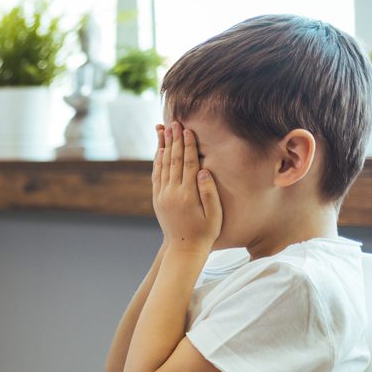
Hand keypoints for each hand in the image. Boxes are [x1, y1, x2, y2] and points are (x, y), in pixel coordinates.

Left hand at [152, 122, 221, 252]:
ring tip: (163, 130)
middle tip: (173, 122)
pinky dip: (157, 161)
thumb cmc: (205, 232)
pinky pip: (156, 175)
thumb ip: (209, 192)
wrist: (184, 248)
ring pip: (162, 165)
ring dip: (163, 146)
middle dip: (174, 140)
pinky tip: (160, 150)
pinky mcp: (157, 198)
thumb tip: (204, 170)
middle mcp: (172, 192)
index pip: (188, 163)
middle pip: (174, 160)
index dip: (188, 145)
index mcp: (188, 194)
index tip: (187, 129)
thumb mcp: (214, 214)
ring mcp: (162, 195)